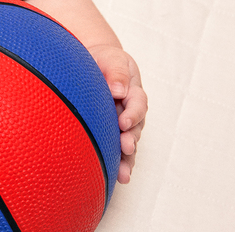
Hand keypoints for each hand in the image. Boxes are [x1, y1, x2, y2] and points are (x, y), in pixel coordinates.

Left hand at [87, 43, 146, 183]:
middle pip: (135, 128)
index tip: (123, 122)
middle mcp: (131, 110)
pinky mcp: (113, 132)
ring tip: (124, 173)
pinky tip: (118, 176)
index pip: (138, 103)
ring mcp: (123, 123)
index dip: (132, 114)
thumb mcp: (112, 58)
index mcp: (133, 90)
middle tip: (125, 147)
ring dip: (128, 158)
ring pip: (129, 142)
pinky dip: (120, 162)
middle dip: (131, 139)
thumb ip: (116, 71)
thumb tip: (118, 90)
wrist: (96, 65)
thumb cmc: (105, 60)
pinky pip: (118, 149)